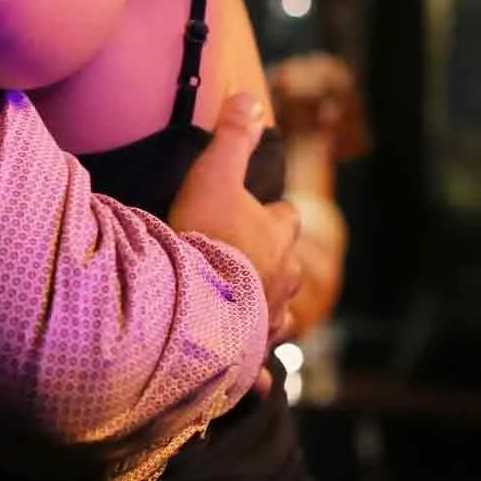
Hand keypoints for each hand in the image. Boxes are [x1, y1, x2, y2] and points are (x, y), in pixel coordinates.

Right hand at [168, 92, 304, 382]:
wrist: (192, 303)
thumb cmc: (204, 236)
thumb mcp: (213, 175)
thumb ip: (232, 137)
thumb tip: (250, 95)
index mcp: (277, 236)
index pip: (284, 218)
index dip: (271, 214)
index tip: (254, 213)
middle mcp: (282, 280)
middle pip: (287, 269)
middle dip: (272, 266)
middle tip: (245, 263)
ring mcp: (267, 319)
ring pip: (277, 316)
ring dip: (265, 313)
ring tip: (245, 314)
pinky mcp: (249, 354)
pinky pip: (256, 368)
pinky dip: (252, 373)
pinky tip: (249, 385)